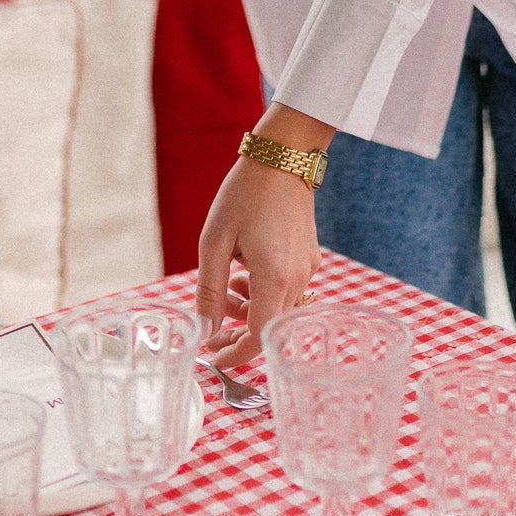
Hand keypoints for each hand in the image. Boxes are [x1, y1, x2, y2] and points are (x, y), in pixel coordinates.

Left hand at [196, 153, 321, 369]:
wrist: (284, 156)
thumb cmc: (245, 193)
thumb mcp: (215, 240)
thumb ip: (210, 290)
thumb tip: (204, 329)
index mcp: (275, 278)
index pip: (259, 338)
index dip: (236, 355)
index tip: (213, 359)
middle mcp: (298, 279)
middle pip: (269, 327)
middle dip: (237, 332)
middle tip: (209, 328)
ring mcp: (308, 269)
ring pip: (277, 309)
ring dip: (248, 308)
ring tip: (226, 287)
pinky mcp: (310, 258)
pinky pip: (287, 290)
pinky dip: (263, 292)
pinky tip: (244, 272)